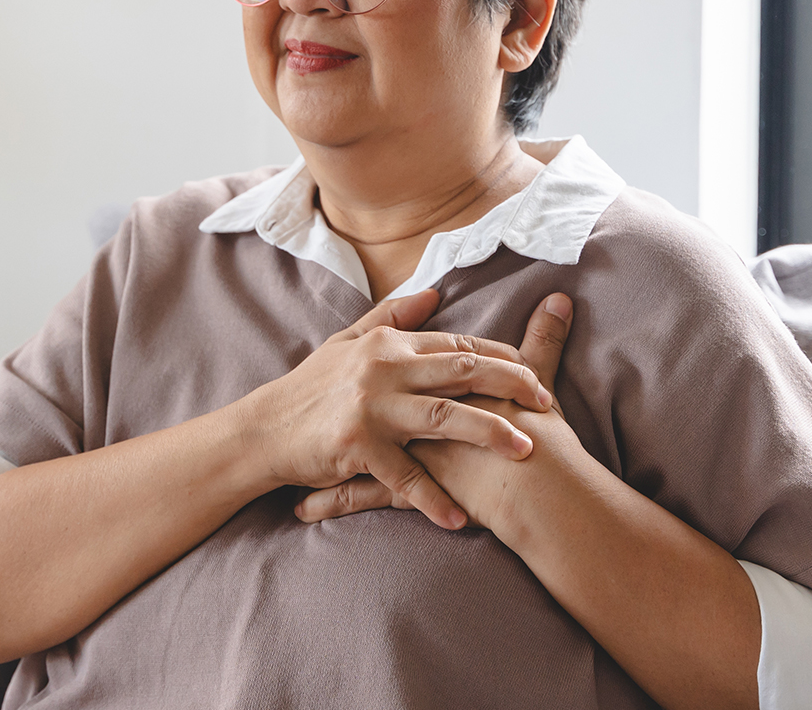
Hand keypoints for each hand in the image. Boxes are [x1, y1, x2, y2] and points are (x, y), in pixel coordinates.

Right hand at [237, 288, 553, 529]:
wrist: (262, 430)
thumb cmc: (309, 389)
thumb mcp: (347, 343)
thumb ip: (391, 317)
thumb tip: (434, 292)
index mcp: (388, 344)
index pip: (458, 345)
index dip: (501, 356)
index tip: (535, 369)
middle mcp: (384, 369)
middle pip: (463, 371)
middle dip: (512, 385)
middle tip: (548, 402)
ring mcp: (372, 408)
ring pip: (445, 416)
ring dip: (490, 433)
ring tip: (526, 450)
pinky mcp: (357, 446)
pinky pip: (405, 476)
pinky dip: (433, 499)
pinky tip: (460, 518)